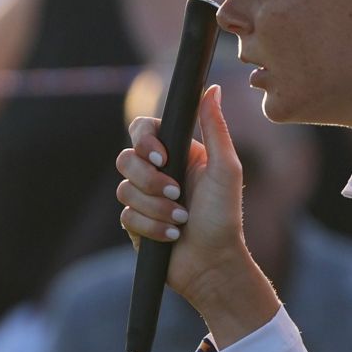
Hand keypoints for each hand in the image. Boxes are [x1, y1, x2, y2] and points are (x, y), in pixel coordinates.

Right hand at [118, 84, 275, 343]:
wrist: (214, 264)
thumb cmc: (225, 216)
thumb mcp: (226, 168)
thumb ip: (215, 127)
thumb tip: (211, 87)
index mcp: (178, 152)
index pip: (143, 129)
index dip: (144, 139)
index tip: (162, 156)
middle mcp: (158, 172)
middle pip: (126, 159)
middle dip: (150, 180)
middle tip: (177, 195)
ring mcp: (144, 198)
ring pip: (124, 190)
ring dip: (156, 209)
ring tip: (181, 222)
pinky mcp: (135, 223)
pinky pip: (126, 217)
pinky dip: (151, 228)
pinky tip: (171, 237)